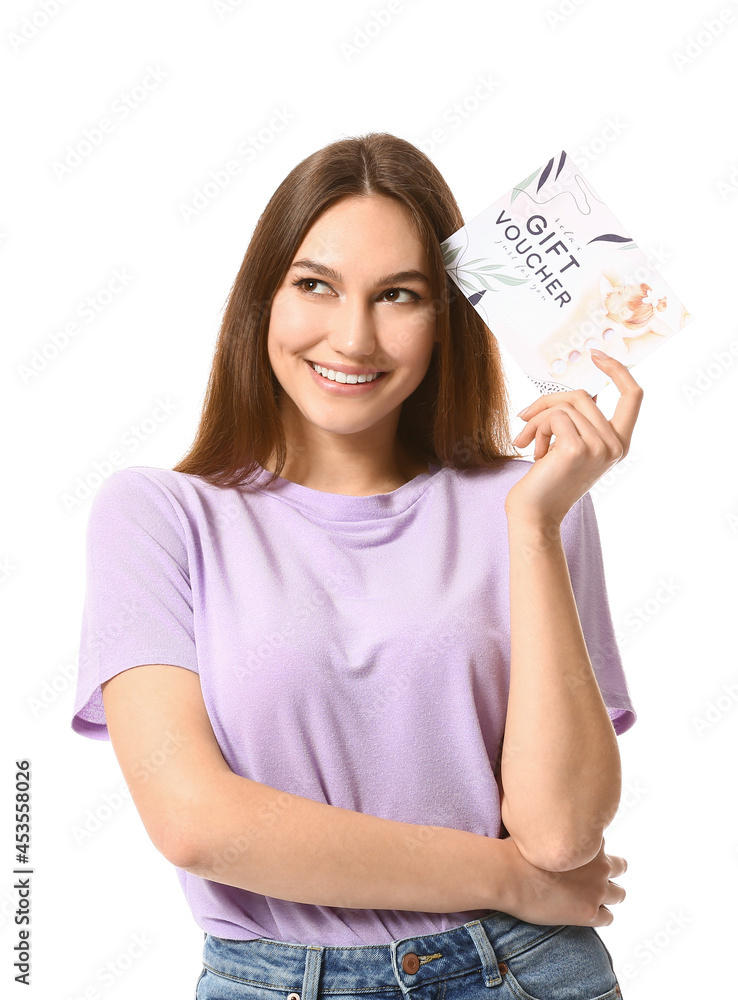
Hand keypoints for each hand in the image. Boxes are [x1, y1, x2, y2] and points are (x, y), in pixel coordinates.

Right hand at [498, 836, 626, 927]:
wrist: (509, 876)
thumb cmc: (517, 851)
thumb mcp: (540, 831)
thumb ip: (556, 831)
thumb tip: (549, 827)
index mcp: (590, 841)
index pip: (603, 845)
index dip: (591, 852)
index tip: (579, 857)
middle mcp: (599, 865)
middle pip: (619, 867)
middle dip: (608, 871)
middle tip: (590, 877)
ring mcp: (596, 890)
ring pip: (619, 894)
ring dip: (607, 895)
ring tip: (590, 897)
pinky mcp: (589, 914)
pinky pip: (608, 918)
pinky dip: (598, 916)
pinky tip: (582, 912)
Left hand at [505, 352, 643, 525]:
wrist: (534, 513)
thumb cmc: (546, 480)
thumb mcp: (569, 445)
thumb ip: (579, 421)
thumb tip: (571, 393)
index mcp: (619, 444)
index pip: (633, 396)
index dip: (618, 370)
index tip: (596, 354)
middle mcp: (615, 446)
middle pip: (583, 394)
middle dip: (547, 402)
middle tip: (524, 419)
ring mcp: (599, 448)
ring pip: (565, 405)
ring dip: (537, 419)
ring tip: (528, 442)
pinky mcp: (577, 449)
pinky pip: (554, 416)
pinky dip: (536, 427)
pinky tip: (533, 451)